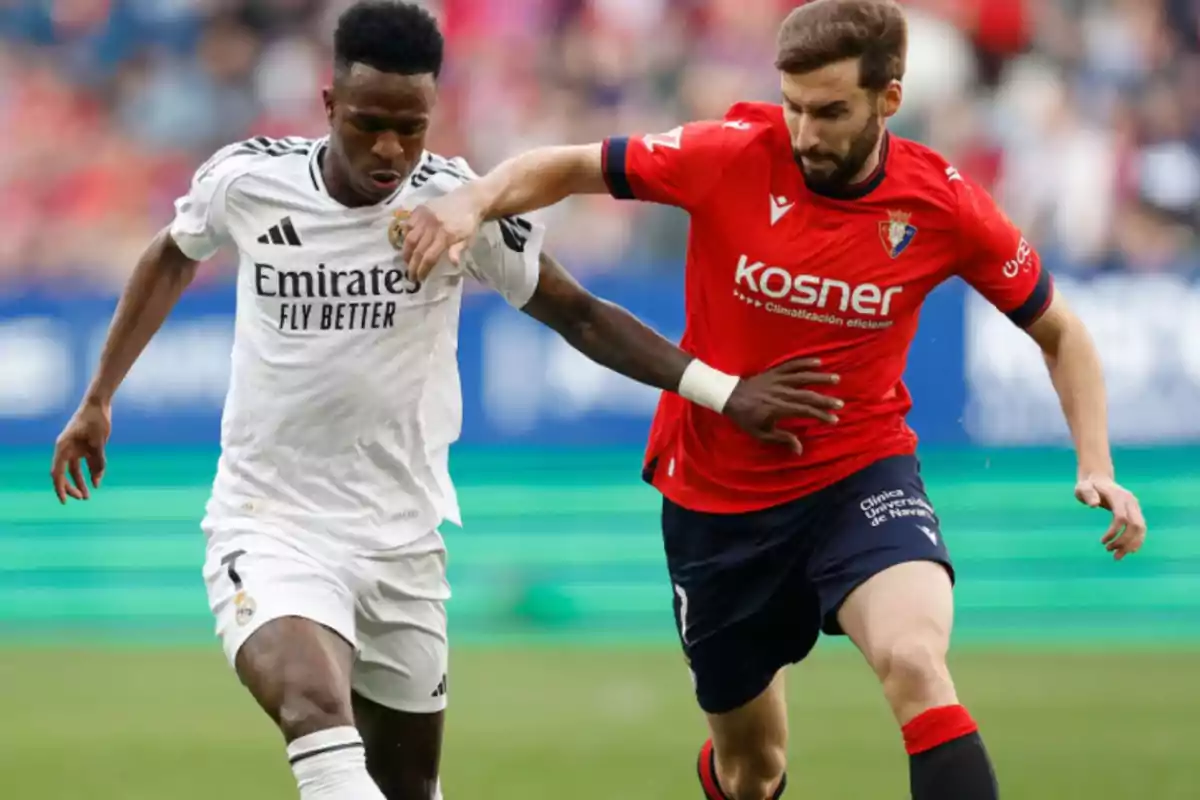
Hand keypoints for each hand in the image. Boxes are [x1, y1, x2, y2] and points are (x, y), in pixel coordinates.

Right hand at [51, 400, 110, 502]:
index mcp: (63, 447)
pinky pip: (87, 464)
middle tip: (82, 498)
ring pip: (75, 471)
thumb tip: (97, 481)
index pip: (58, 473)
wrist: (98, 404)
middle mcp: (67, 450)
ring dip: (81, 482)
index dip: (60, 488)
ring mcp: (76, 449)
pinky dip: (92, 473)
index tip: (64, 501)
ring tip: (87, 496)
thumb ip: (98, 460)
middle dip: (71, 487)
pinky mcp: (86, 448)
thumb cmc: (95, 419)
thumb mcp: (98, 441)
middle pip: (65, 474)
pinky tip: (96, 482)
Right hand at [397, 190, 484, 281]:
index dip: (423, 269)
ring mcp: (424, 217)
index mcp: (446, 235)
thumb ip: (458, 250)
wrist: (469, 199)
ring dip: (406, 252)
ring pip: (409, 238)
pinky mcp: (420, 209)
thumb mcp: (468, 239)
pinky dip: (405, 235)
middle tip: (410, 275)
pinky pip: (408, 224)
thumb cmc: (469, 223)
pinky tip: (407, 243)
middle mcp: (432, 226)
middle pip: (417, 250)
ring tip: (406, 261)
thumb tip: (453, 264)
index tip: (419, 278)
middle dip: (412, 265)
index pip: (429, 257)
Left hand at [723, 358, 841, 453]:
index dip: (820, 415)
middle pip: (807, 395)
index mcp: (778, 408)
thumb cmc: (745, 417)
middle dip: (825, 400)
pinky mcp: (773, 371)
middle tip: (840, 403)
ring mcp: (777, 380)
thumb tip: (799, 449)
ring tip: (836, 379)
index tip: (833, 419)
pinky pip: (791, 365)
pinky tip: (817, 361)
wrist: (729, 396)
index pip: (804, 411)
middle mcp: (780, 392)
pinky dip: (804, 362)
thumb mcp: (761, 433)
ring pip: (802, 377)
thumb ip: (781, 439)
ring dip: (820, 378)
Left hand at [1075, 475, 1146, 559]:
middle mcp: (1131, 502)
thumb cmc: (1088, 485)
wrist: (1099, 479)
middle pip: (1136, 526)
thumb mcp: (1083, 488)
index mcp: (1119, 496)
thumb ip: (1087, 494)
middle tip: (1110, 552)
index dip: (1114, 532)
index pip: (1121, 518)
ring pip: (1141, 529)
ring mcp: (1135, 507)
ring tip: (1117, 556)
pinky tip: (1127, 551)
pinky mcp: (1136, 512)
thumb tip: (1093, 505)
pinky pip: (1141, 529)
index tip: (1102, 542)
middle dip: (1125, 542)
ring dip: (1131, 545)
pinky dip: (1136, 541)